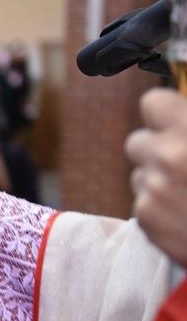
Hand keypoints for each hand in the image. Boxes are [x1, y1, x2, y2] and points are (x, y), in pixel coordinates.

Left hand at [127, 88, 186, 266]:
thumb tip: (183, 110)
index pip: (152, 103)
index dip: (165, 114)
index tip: (176, 124)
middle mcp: (169, 157)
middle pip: (138, 142)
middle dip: (157, 150)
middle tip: (184, 162)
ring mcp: (154, 189)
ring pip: (140, 173)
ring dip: (158, 179)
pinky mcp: (147, 217)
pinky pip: (143, 202)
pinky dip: (160, 207)